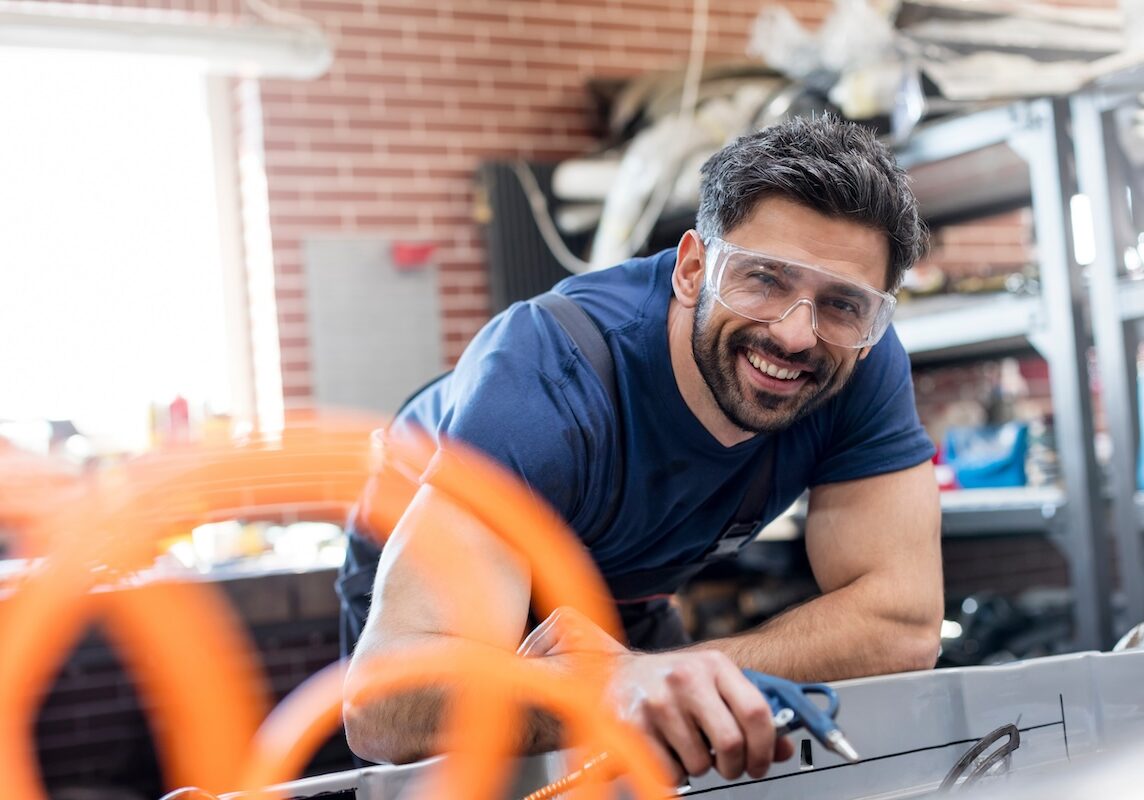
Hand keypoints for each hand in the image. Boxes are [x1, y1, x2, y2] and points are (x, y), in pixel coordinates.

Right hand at [520, 607, 793, 782]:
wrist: (612, 674)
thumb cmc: (670, 683)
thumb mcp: (713, 686)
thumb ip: (748, 714)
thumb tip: (785, 748)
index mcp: (714, 665)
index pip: (757, 711)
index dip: (765, 748)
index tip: (760, 763)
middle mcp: (687, 677)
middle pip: (732, 743)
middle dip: (734, 767)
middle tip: (727, 766)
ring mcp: (658, 700)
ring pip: (700, 763)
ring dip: (698, 766)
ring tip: (685, 746)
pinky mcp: (632, 724)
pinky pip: (669, 770)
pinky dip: (671, 771)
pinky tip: (664, 749)